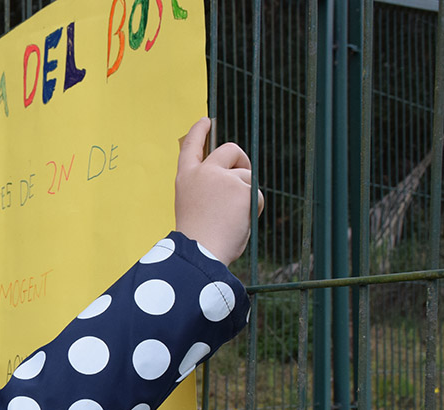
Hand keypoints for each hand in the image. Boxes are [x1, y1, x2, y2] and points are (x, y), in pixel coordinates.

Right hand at [174, 117, 262, 265]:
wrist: (199, 253)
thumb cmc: (197, 240)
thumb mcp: (196, 208)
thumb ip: (211, 192)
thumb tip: (239, 187)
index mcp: (186, 179)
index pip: (190, 147)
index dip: (198, 132)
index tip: (205, 121)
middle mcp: (204, 172)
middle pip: (230, 150)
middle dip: (242, 159)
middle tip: (244, 175)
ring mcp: (224, 178)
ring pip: (247, 178)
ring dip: (246, 197)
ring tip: (231, 220)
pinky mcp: (242, 188)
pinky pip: (257, 196)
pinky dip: (253, 210)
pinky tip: (239, 223)